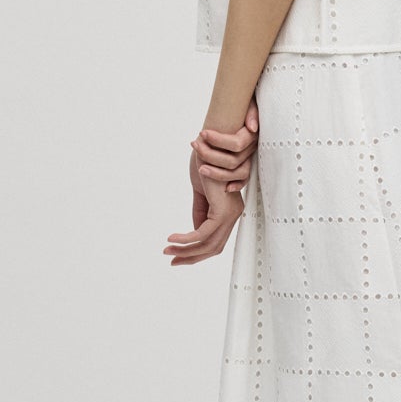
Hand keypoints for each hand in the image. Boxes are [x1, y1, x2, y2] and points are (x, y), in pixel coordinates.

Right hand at [164, 100, 259, 265]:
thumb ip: (200, 210)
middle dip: (190, 257)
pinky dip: (186, 238)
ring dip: (185, 249)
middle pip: (213, 248)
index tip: (175, 256)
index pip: (215, 242)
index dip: (195, 253)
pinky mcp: (222, 209)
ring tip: (167, 248)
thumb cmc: (209, 160)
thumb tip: (194, 231)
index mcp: (229, 211)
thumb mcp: (201, 190)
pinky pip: (203, 232)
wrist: (213, 142)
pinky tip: (172, 237)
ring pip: (208, 243)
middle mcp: (234, 214)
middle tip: (170, 259)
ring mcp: (230, 213)